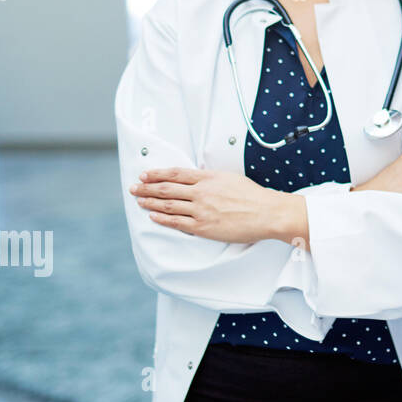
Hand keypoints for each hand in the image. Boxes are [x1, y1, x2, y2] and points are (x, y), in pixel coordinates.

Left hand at [133, 167, 288, 243]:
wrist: (267, 213)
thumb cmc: (253, 197)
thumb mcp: (230, 179)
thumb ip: (211, 179)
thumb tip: (197, 180)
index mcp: (209, 177)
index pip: (176, 173)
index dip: (157, 174)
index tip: (145, 175)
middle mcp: (202, 192)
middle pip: (167, 188)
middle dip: (147, 188)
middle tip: (134, 188)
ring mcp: (201, 210)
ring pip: (168, 205)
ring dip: (150, 202)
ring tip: (139, 201)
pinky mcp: (203, 227)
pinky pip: (177, 222)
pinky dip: (162, 218)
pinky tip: (153, 216)